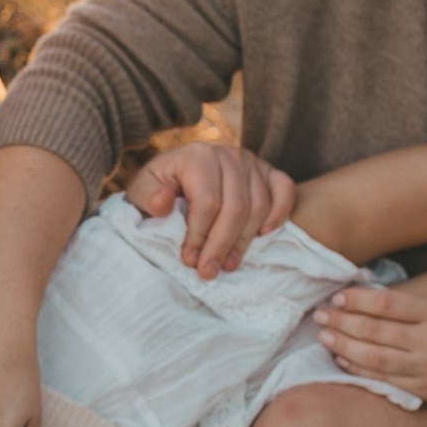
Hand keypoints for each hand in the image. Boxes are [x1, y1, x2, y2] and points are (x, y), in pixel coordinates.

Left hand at [126, 142, 297, 278]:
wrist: (178, 176)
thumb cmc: (160, 188)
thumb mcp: (142, 190)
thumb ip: (147, 196)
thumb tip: (163, 203)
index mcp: (197, 156)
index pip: (207, 201)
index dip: (199, 235)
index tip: (190, 261)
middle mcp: (228, 154)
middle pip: (235, 207)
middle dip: (222, 245)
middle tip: (210, 271)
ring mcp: (252, 161)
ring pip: (259, 206)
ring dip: (245, 240)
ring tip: (229, 265)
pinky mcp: (269, 171)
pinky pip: (285, 191)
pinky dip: (279, 214)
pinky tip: (263, 235)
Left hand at [312, 286, 426, 406]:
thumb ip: (407, 306)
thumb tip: (359, 300)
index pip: (387, 303)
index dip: (357, 300)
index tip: (337, 297)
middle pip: (376, 332)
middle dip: (342, 323)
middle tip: (319, 316)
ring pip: (375, 358)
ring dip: (344, 347)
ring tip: (324, 337)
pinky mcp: (423, 391)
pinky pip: (384, 380)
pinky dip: (359, 370)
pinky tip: (342, 360)